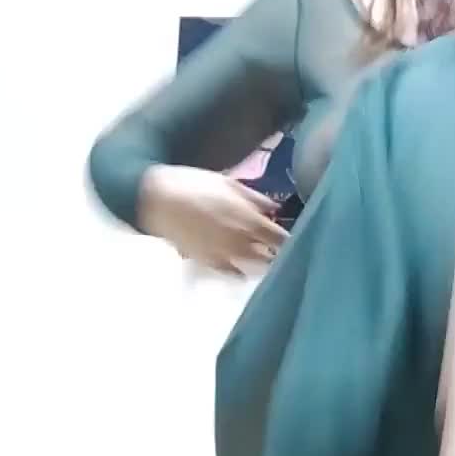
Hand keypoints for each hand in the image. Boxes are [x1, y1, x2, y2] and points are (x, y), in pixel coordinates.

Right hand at [138, 166, 287, 274]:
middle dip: (278, 254)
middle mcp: (241, 242)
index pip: (280, 238)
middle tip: (282, 249)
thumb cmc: (193, 184)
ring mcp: (224, 255)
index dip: (290, 239)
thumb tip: (272, 208)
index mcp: (249, 220)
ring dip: (261, 264)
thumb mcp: (227, 183)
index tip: (298, 237)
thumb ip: (253, 197)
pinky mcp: (207, 262)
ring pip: (253, 268)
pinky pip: (231, 273)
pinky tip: (242, 267)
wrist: (156, 199)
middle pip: (270, 257)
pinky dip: (239, 271)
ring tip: (265, 259)